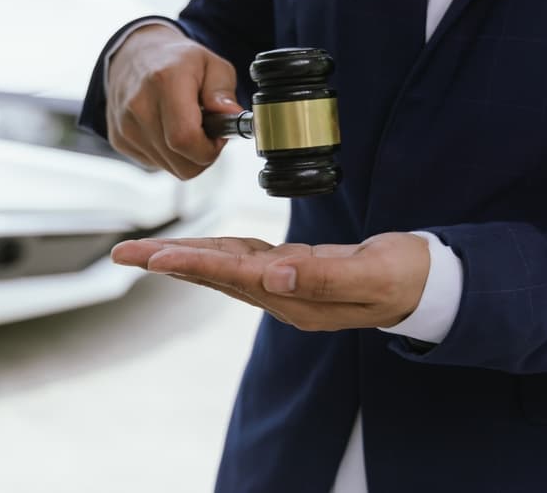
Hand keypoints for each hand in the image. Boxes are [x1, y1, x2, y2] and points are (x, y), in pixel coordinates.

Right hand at [107, 24, 242, 178]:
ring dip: (185, 155)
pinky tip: (168, 130)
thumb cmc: (177, 61)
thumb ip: (223, 91)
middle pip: (180, 162)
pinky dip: (168, 154)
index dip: (208, 149)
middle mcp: (139, 105)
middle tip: (207, 133)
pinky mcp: (119, 139)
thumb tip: (231, 115)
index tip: (218, 136)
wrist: (134, 56)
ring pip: (169, 168)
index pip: (185, 139)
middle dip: (202, 156)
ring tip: (187, 127)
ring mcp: (125, 125)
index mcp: (165, 81)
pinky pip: (155, 164)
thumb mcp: (212, 64)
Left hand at [112, 233, 430, 330]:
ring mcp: (284, 286)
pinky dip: (213, 252)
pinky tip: (196, 248)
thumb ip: (323, 277)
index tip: (157, 257)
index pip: (234, 276)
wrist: (423, 285)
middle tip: (122, 253)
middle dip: (167, 262)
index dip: (194, 263)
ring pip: (221, 268)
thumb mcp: (371, 275)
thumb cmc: (403, 277)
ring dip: (181, 258)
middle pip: (213, 275)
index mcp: (297, 297)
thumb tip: (273, 275)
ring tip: (144, 252)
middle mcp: (282, 295)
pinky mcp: (291, 272)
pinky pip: (241, 262)